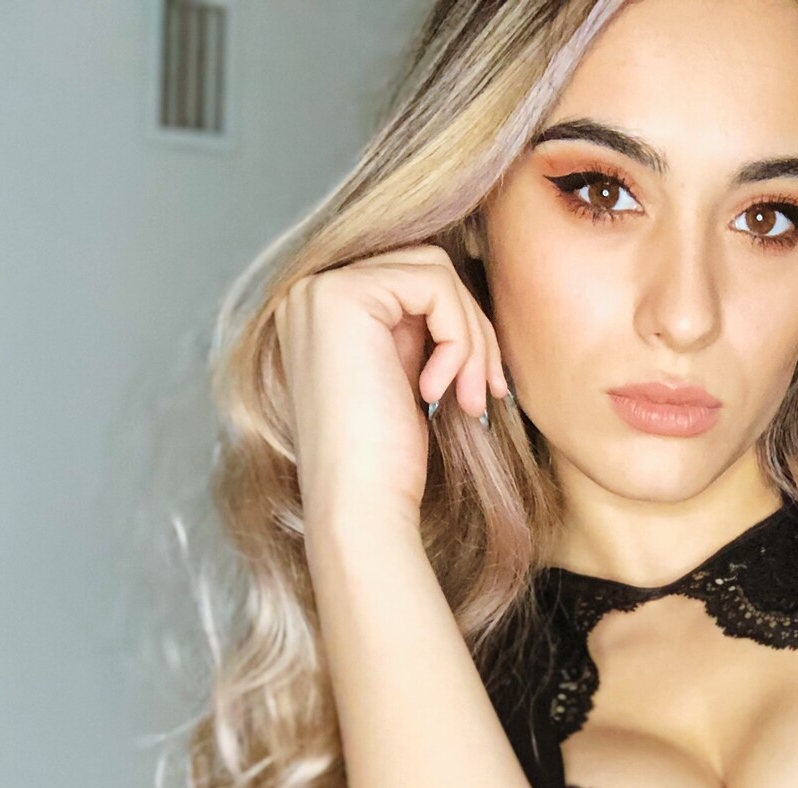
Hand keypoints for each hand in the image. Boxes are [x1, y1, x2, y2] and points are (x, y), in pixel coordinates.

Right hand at [273, 242, 511, 527]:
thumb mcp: (405, 380)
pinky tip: (440, 393)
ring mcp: (320, 290)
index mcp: (323, 314)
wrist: (360, 509)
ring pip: (435, 272)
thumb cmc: (387, 466)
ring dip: (471, 338)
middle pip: (426, 268)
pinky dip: (458, 339)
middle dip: (472, 331)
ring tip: (470, 399)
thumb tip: (463, 297)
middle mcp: (311, 293)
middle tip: (486, 395)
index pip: (412, 282)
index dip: (460, 329)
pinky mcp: (341, 296)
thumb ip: (417, 332)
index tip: (483, 388)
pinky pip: (434, 286)